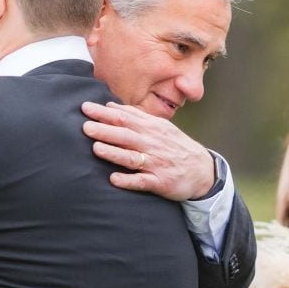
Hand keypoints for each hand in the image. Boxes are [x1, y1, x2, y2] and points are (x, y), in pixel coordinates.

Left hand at [81, 101, 215, 200]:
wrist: (203, 170)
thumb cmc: (176, 147)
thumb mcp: (161, 127)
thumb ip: (136, 117)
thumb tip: (111, 105)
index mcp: (151, 129)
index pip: (125, 118)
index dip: (104, 113)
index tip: (85, 108)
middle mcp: (152, 144)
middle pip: (126, 135)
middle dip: (105, 130)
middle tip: (86, 127)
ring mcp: (156, 163)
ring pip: (132, 157)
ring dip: (114, 153)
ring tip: (97, 149)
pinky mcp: (160, 182)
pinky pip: (142, 182)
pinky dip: (128, 180)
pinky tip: (114, 179)